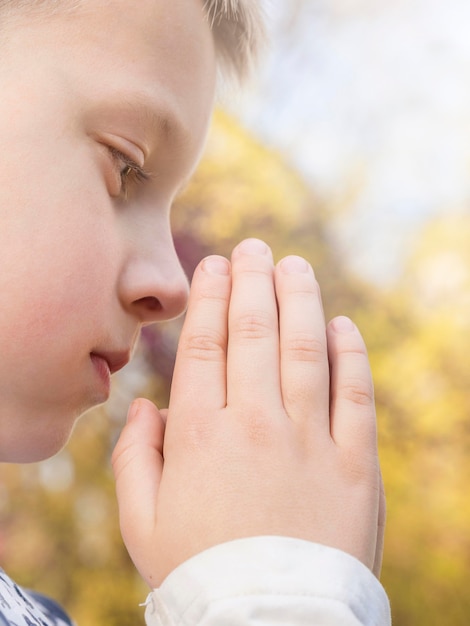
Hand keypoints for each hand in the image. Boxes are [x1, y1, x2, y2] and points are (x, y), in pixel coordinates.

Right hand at [112, 239, 384, 587]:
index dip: (209, 297)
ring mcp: (310, 441)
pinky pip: (355, 395)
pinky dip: (351, 355)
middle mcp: (255, 424)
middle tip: (252, 248)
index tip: (213, 265)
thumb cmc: (198, 572)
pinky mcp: (356, 465)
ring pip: (305, 349)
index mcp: (200, 435)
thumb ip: (135, 455)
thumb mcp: (141, 523)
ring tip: (293, 266)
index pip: (204, 343)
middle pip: (254, 332)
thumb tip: (144, 404)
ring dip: (300, 300)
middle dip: (252, 281)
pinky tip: (342, 325)